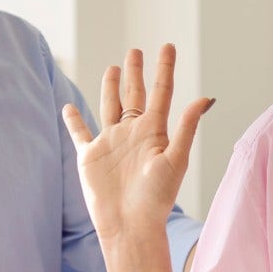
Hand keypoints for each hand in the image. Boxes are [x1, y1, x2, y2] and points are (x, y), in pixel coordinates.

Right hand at [61, 44, 212, 244]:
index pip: (161, 92)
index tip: (167, 46)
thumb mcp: (175, 159)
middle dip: (135, 73)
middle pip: (134, 95)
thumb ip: (186, 128)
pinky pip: (80, 133)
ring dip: (110, 88)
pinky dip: (73, 120)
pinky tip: (68, 107)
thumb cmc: (156, 198)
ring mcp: (111, 143)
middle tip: (135, 51)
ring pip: (109, 107)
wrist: (130, 225)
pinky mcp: (90, 157)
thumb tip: (203, 99)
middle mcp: (133, 133)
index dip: (164, 68)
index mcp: (154, 132)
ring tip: (113, 68)